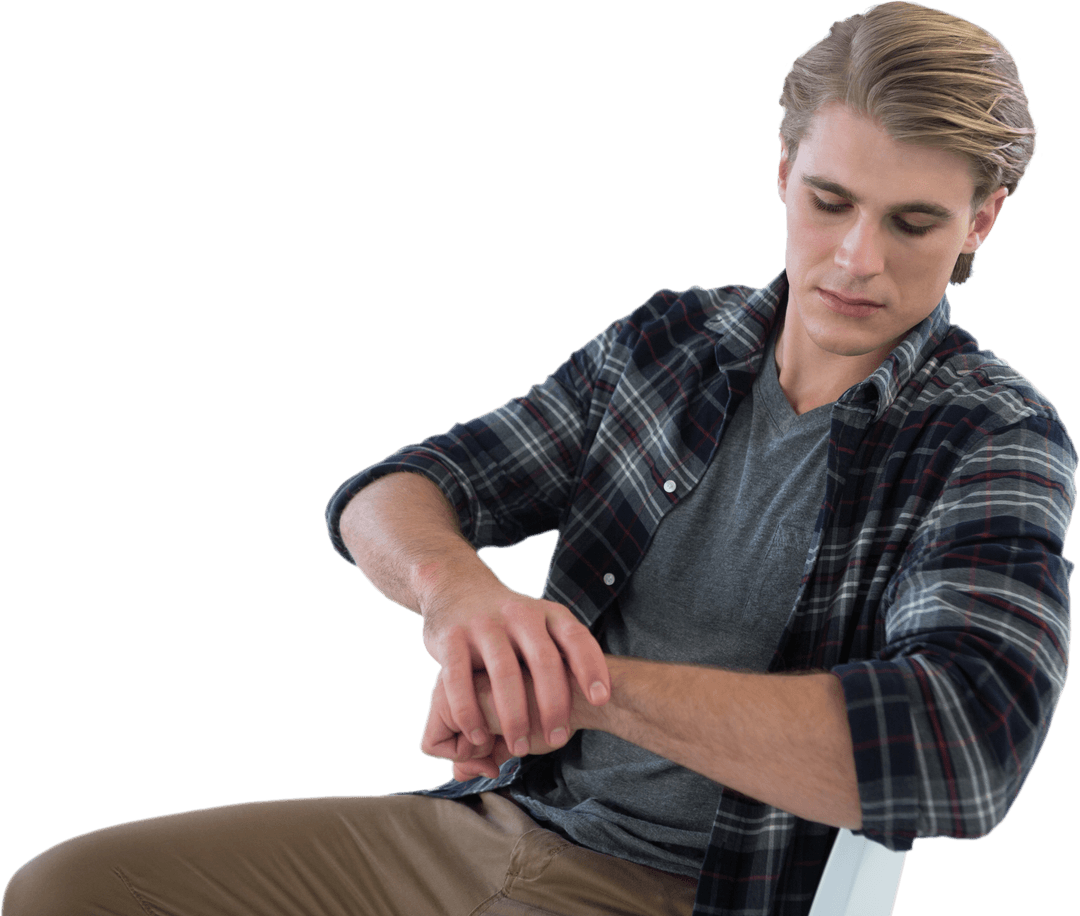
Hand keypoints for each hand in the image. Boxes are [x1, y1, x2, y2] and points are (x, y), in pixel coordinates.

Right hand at [420, 579, 609, 759]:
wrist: (457, 587)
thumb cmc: (510, 622)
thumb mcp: (543, 624)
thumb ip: (567, 652)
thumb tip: (603, 698)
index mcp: (547, 613)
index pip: (576, 638)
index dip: (591, 667)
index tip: (601, 700)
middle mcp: (518, 615)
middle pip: (543, 660)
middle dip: (553, 704)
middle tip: (558, 739)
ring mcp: (483, 625)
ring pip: (503, 673)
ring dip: (513, 716)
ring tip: (519, 749)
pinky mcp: (450, 637)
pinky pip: (459, 679)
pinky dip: (469, 711)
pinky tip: (477, 735)